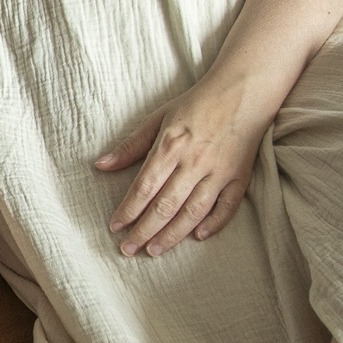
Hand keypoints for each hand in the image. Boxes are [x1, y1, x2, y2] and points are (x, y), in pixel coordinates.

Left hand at [95, 75, 274, 255]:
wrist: (242, 92)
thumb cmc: (196, 104)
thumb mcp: (157, 119)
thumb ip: (131, 146)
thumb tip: (100, 166)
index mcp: (170, 146)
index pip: (144, 187)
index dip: (128, 210)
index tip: (114, 227)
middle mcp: (194, 162)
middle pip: (165, 206)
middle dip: (144, 231)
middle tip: (128, 250)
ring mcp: (219, 171)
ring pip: (193, 212)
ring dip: (172, 235)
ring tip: (154, 251)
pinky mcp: (240, 176)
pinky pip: (227, 207)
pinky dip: (213, 224)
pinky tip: (197, 237)